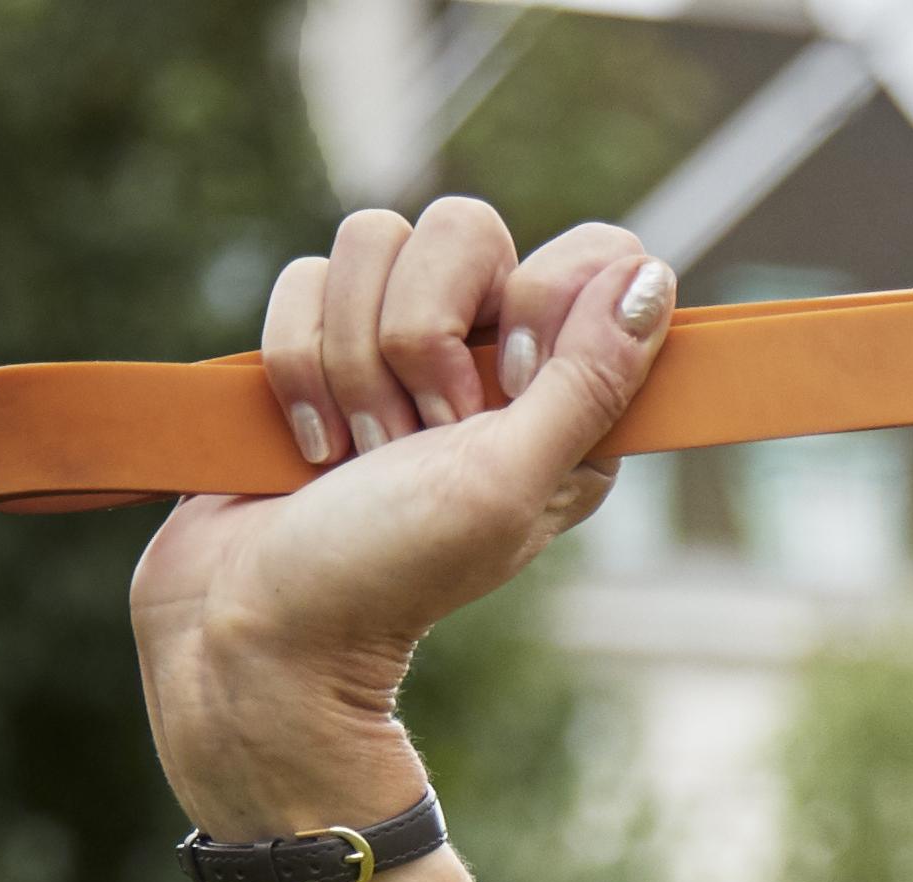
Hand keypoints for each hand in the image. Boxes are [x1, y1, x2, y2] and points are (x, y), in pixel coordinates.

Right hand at [128, 201, 669, 839]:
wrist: (257, 625)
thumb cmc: (392, 572)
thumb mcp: (508, 482)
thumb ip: (586, 382)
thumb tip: (654, 279)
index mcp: (570, 396)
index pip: (592, 254)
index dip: (538, 299)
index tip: (505, 388)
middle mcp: (491, 358)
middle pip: (464, 225)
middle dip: (421, 333)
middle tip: (420, 434)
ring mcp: (398, 345)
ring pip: (371, 240)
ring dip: (352, 362)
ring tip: (361, 453)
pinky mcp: (316, 344)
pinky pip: (302, 277)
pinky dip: (295, 367)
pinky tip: (310, 447)